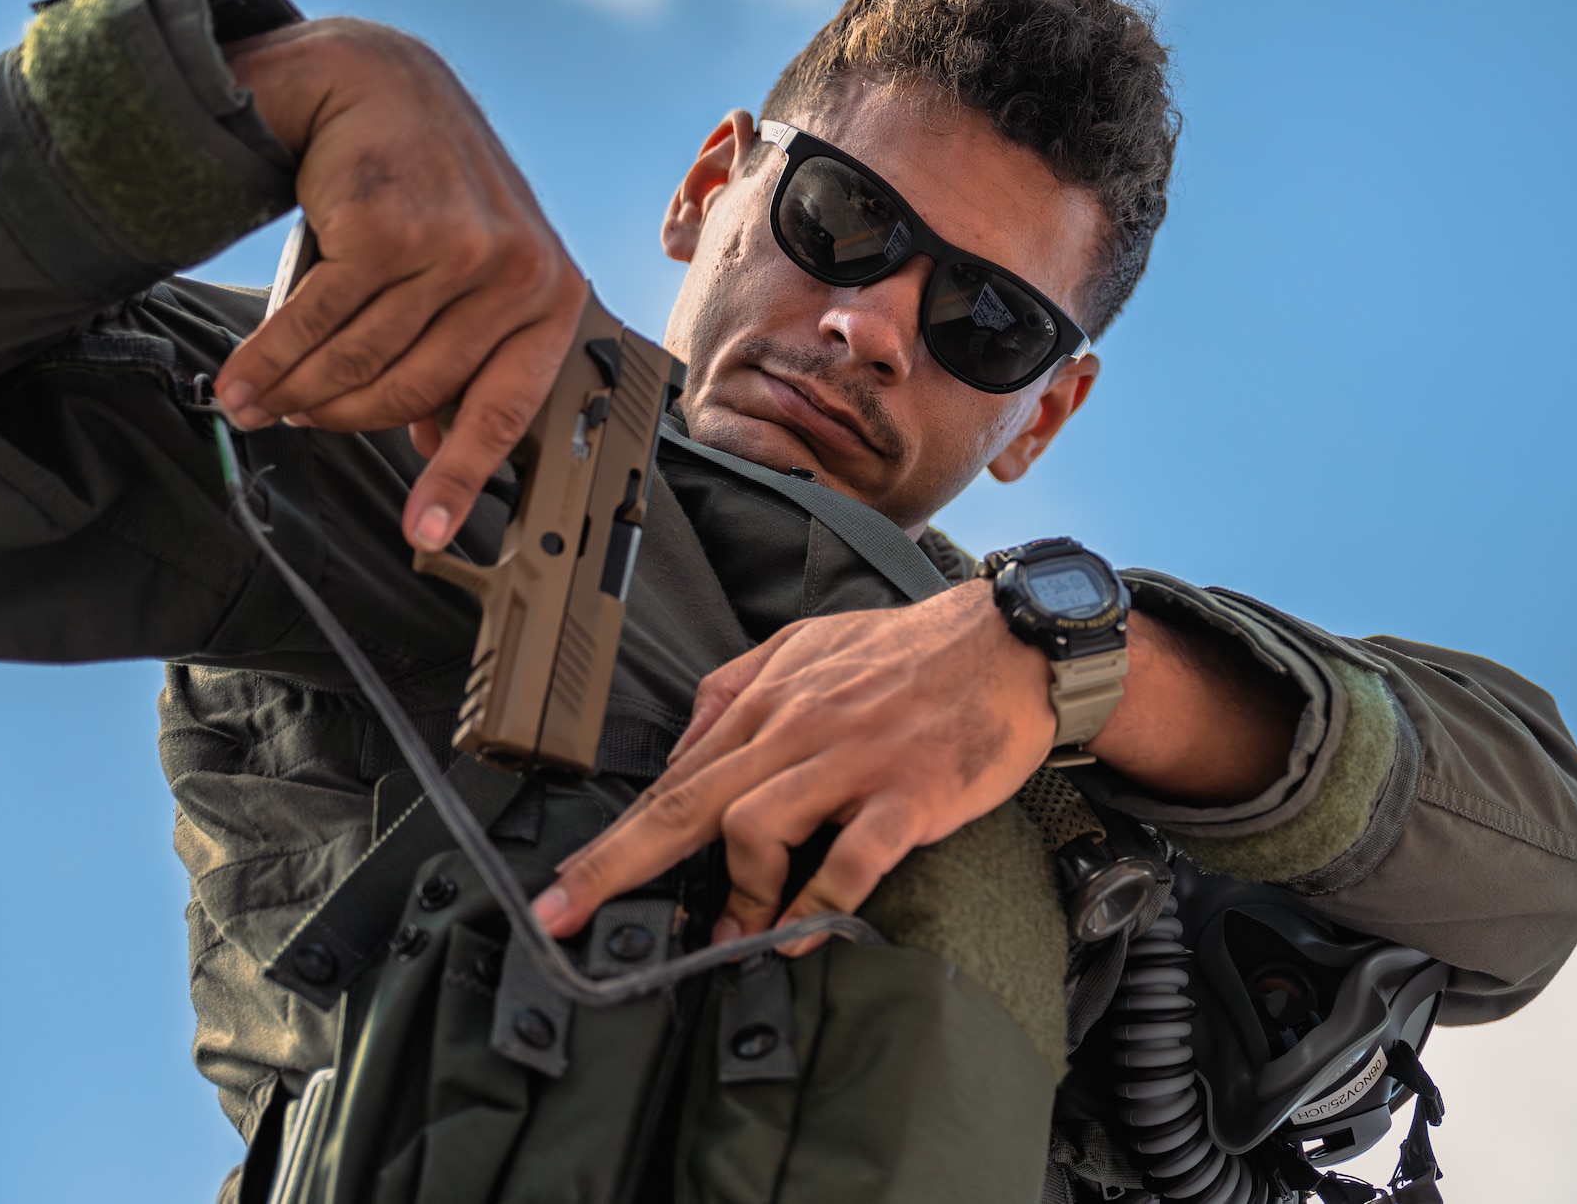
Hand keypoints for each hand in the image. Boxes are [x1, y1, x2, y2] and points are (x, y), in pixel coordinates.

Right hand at [217, 19, 586, 550]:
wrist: (379, 79)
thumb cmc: (430, 185)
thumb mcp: (472, 269)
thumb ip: (464, 349)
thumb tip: (438, 443)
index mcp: (551, 295)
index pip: (506, 410)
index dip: (461, 479)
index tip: (429, 533)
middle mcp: (517, 274)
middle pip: (413, 391)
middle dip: (342, 417)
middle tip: (294, 422)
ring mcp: (457, 250)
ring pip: (360, 359)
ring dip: (296, 391)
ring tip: (258, 402)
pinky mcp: (390, 229)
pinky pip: (317, 321)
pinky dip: (270, 356)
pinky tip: (242, 376)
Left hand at [532, 580, 1056, 948]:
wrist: (1012, 642)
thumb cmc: (913, 652)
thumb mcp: (810, 643)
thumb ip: (739, 686)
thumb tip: (684, 744)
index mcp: (771, 699)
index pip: (675, 776)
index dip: (614, 835)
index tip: (566, 883)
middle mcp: (799, 728)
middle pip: (688, 804)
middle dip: (616, 864)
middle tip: (565, 913)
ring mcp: (853, 762)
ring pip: (755, 826)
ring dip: (734, 893)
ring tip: (732, 934)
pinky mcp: (909, 793)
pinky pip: (849, 860)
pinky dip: (817, 905)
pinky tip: (799, 934)